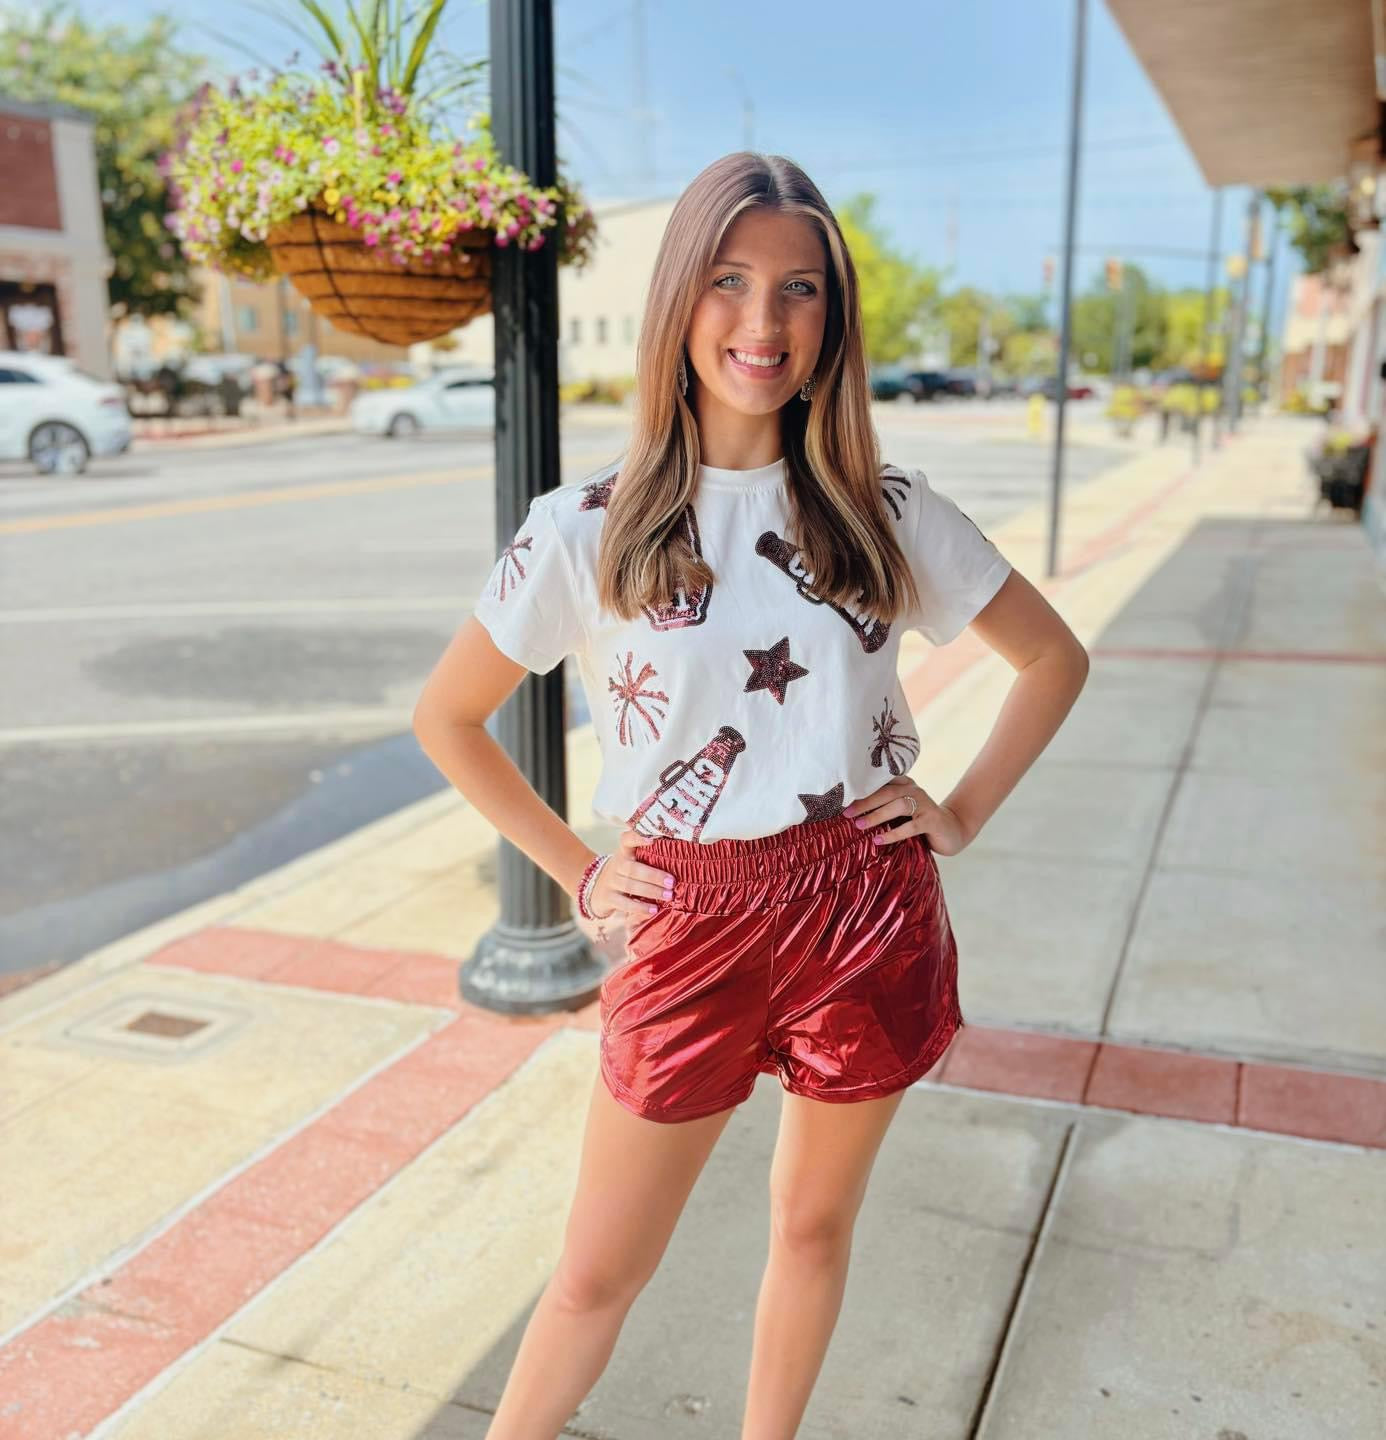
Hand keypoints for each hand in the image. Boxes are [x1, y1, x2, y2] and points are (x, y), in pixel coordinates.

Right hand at [588, 827, 676, 920]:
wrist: (596, 887)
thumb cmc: (624, 872)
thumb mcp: (632, 860)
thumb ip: (649, 856)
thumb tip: (680, 856)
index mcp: (624, 851)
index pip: (627, 840)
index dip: (638, 838)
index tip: (652, 839)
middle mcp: (616, 865)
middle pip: (633, 869)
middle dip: (654, 876)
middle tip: (672, 882)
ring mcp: (611, 882)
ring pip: (630, 886)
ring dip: (651, 891)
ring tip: (668, 896)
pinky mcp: (608, 898)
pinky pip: (625, 903)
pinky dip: (640, 907)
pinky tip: (654, 910)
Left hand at [842, 776, 970, 857]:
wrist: (952, 831)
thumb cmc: (920, 822)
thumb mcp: (901, 812)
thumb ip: (883, 808)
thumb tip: (851, 815)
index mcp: (904, 785)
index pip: (881, 783)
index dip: (861, 789)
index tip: (842, 797)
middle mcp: (914, 790)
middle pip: (886, 792)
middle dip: (864, 802)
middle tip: (846, 813)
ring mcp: (924, 804)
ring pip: (898, 805)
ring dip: (876, 815)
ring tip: (859, 825)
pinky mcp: (931, 820)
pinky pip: (911, 826)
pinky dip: (893, 833)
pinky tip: (878, 840)